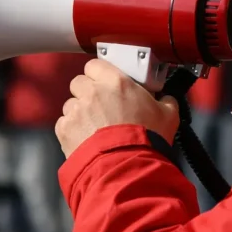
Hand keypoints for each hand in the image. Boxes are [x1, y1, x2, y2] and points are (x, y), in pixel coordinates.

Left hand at [55, 59, 179, 157]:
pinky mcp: (65, 130)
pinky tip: (86, 139)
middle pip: (79, 82)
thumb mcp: (168, 115)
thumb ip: (165, 101)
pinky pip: (64, 124)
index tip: (106, 83)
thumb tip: (166, 99)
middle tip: (101, 105)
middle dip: (87, 91)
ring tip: (94, 127)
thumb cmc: (148, 139)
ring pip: (71, 104)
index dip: (99, 73)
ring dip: (80, 112)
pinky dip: (72, 130)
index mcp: (115, 81)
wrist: (127, 166)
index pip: (95, 65)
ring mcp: (76, 111)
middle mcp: (92, 92)